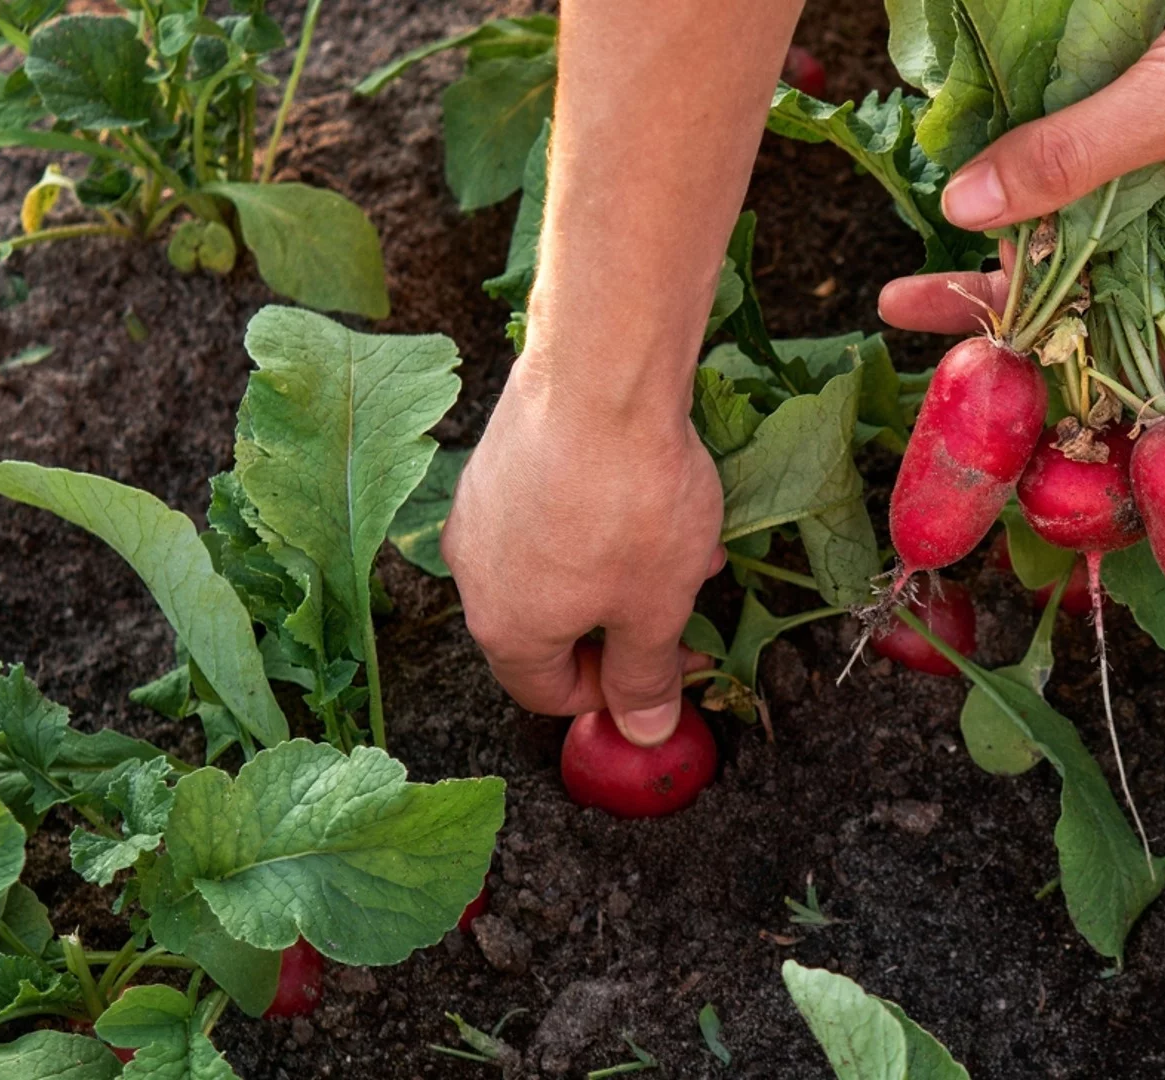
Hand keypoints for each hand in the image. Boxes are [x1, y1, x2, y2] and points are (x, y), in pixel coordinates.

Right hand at [442, 366, 725, 746]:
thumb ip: (646, 678)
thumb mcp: (656, 608)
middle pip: (551, 628)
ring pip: (558, 565)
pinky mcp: (499, 457)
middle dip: (627, 624)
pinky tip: (657, 494)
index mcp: (506, 628)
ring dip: (625, 570)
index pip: (546, 693)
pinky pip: (552, 511)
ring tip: (688, 545)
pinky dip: (601, 519)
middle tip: (686, 609)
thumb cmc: (629, 503)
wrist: (601, 377)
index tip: (666, 672)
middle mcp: (476, 573)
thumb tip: (643, 732)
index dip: (612, 696)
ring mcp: (481, 509)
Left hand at [878, 0, 1164, 331]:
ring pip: (1084, 219)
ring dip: (1016, 223)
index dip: (1018, 339)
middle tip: (897, 294)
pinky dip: (1045, 160)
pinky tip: (988, 166)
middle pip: (1083, 282)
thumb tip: (963, 213)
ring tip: (929, 243)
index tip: (930, 333)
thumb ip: (1070, 159)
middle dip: (1000, 289)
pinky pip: (1096, 157)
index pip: (1104, 330)